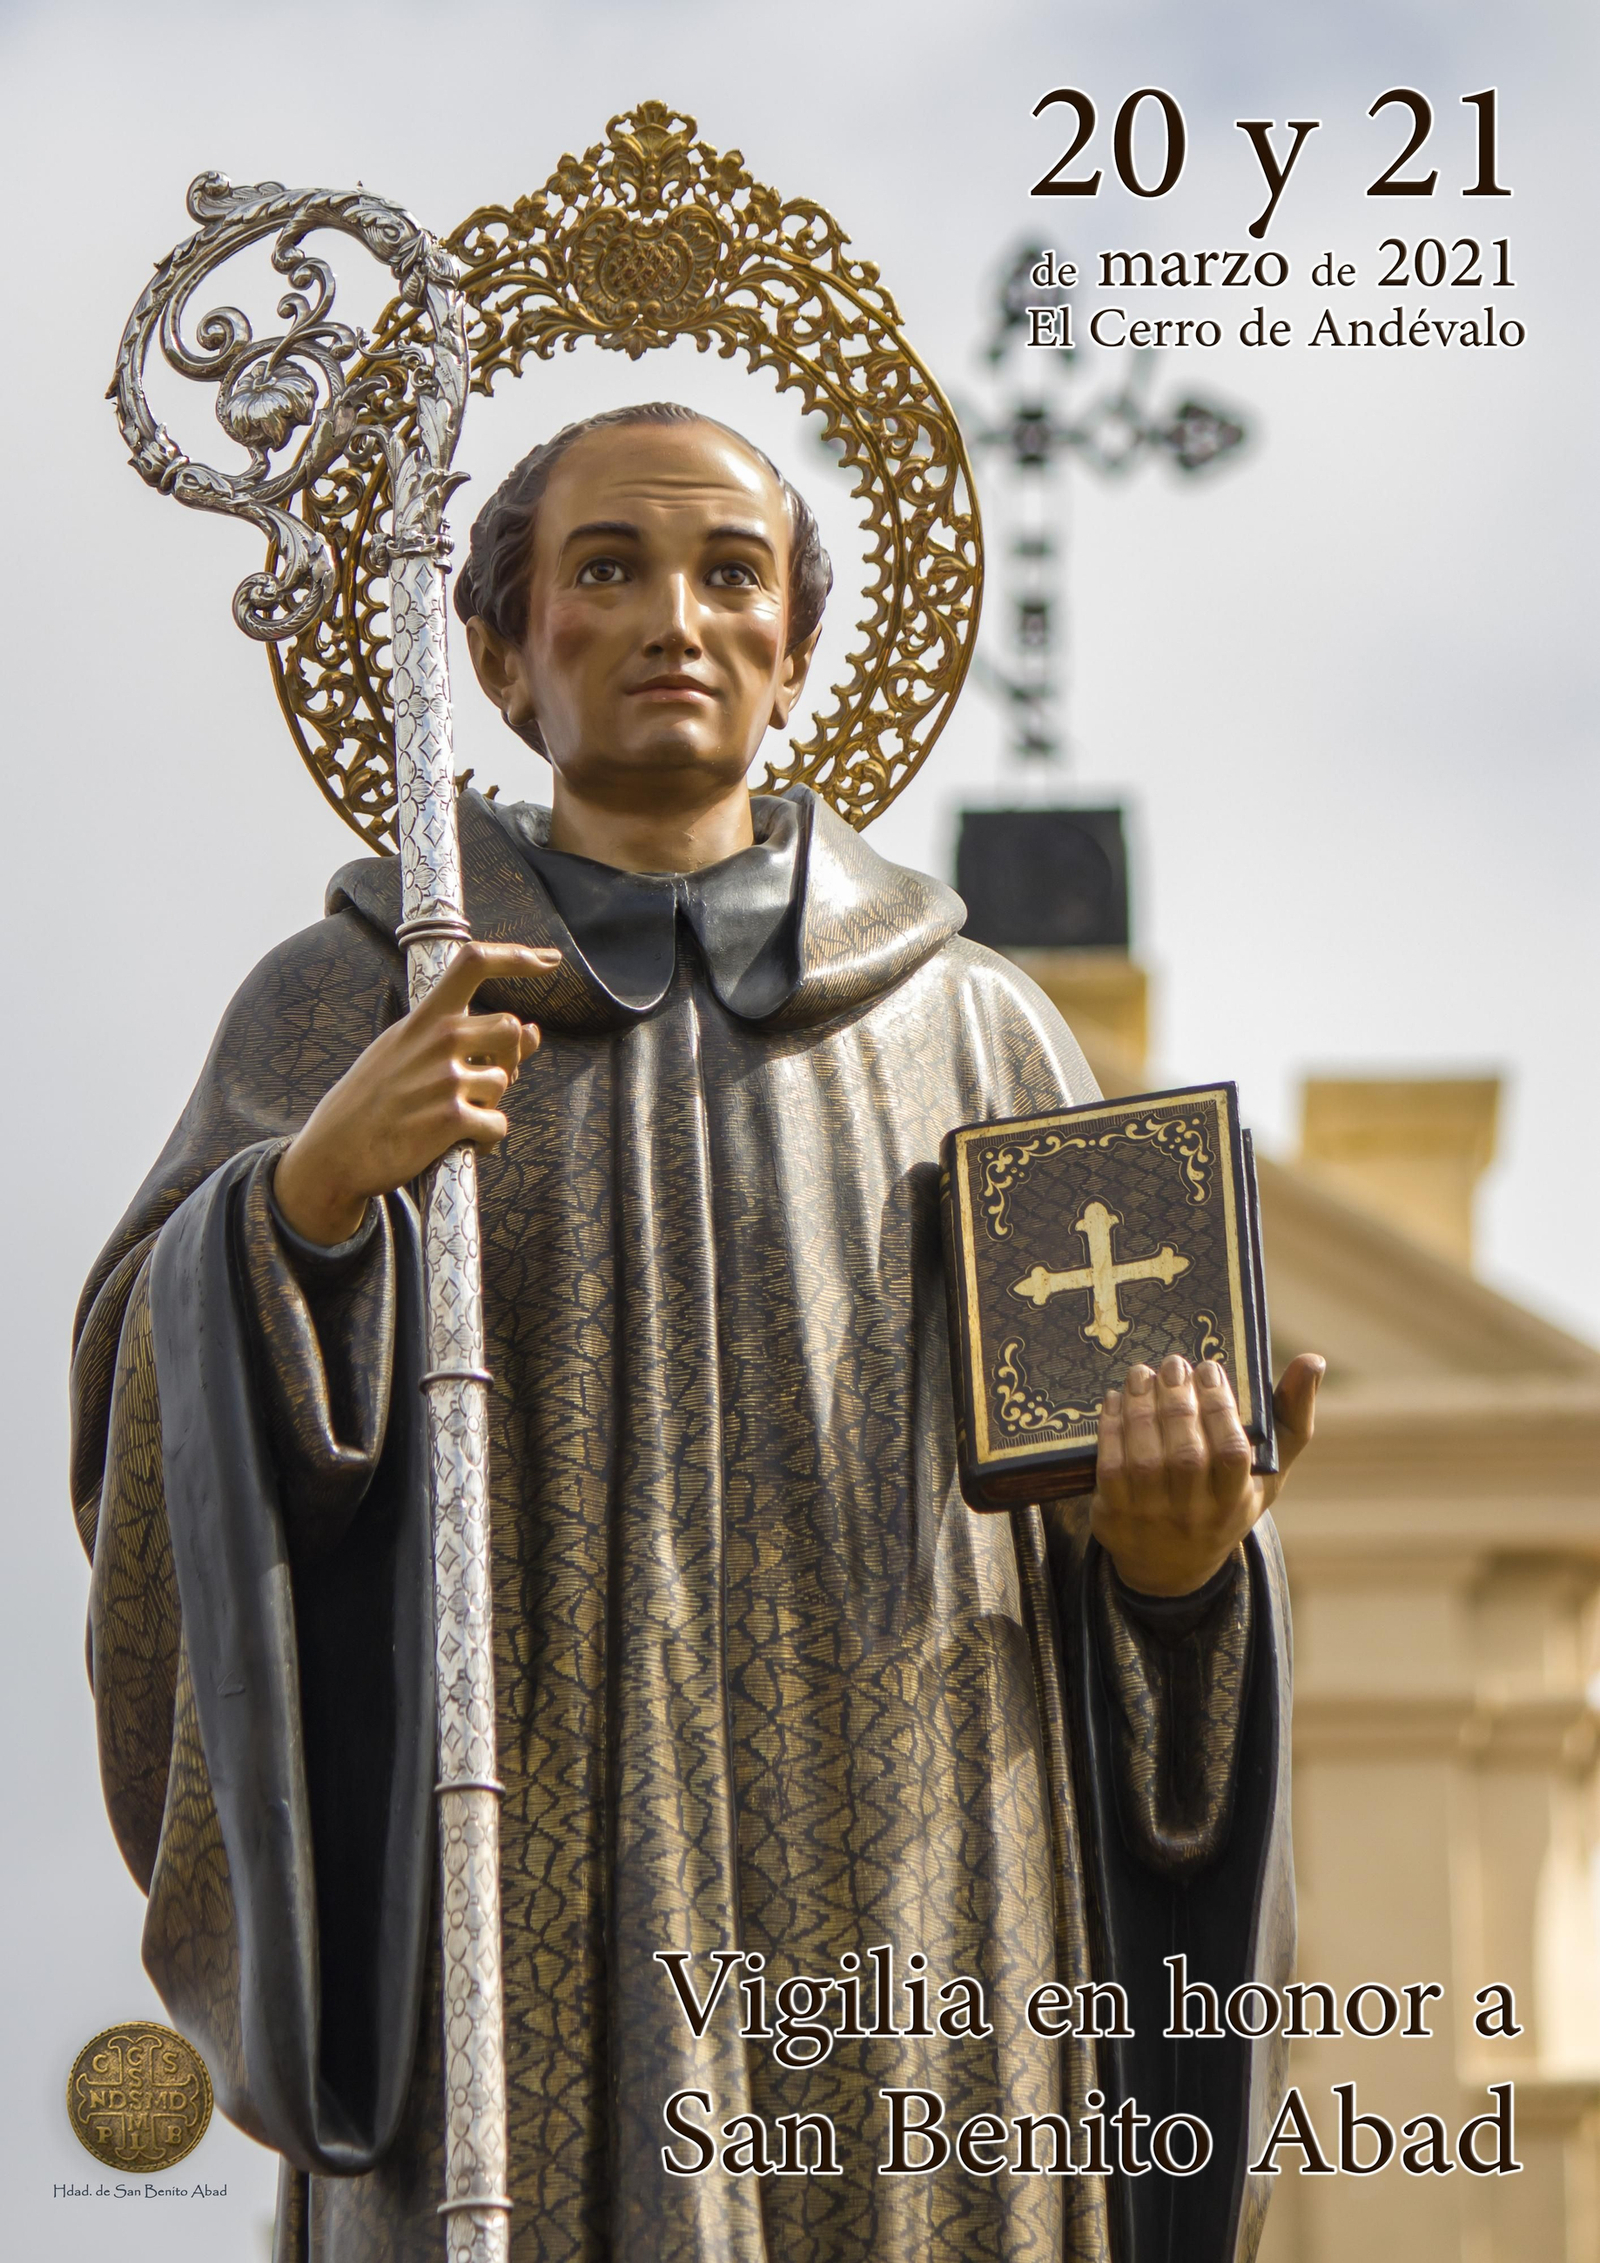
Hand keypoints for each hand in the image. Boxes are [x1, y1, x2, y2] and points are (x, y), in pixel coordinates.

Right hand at [272, 941, 561, 1245]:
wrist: (336, 1152)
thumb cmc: (375, 1101)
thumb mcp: (411, 1055)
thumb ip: (474, 1039)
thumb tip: (533, 1031)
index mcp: (425, 1018)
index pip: (474, 963)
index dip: (517, 956)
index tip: (549, 959)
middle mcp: (438, 1039)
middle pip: (510, 1028)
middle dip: (508, 1058)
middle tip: (478, 1085)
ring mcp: (446, 1078)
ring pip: (503, 1082)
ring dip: (488, 1105)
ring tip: (452, 1118)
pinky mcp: (452, 1118)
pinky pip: (498, 1124)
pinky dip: (485, 1139)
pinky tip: (458, 1142)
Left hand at [1090, 1351, 1324, 1596]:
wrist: (1171, 1568)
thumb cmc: (1226, 1501)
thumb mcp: (1266, 1473)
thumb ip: (1291, 1417)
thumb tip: (1313, 1360)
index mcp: (1236, 1502)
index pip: (1232, 1453)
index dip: (1220, 1407)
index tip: (1209, 1367)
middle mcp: (1195, 1514)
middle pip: (1186, 1455)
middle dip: (1178, 1401)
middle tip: (1173, 1364)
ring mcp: (1152, 1518)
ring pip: (1145, 1459)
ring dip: (1141, 1409)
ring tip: (1142, 1372)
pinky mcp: (1113, 1516)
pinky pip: (1111, 1469)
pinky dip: (1111, 1429)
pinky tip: (1116, 1399)